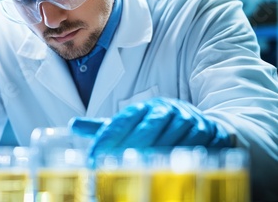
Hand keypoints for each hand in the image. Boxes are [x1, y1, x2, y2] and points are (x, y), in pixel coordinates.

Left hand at [69, 97, 231, 157]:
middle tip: (112, 169)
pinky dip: (177, 160)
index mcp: (144, 107)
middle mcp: (165, 109)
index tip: (93, 157)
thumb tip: (73, 125)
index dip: (107, 139)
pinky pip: (191, 147)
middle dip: (128, 150)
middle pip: (145, 130)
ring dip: (152, 158)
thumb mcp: (131, 124)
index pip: (122, 121)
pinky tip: (163, 172)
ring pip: (168, 140)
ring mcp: (187, 119)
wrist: (200, 122)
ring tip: (135, 173)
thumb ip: (105, 127)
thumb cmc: (157, 126)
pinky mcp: (206, 131)